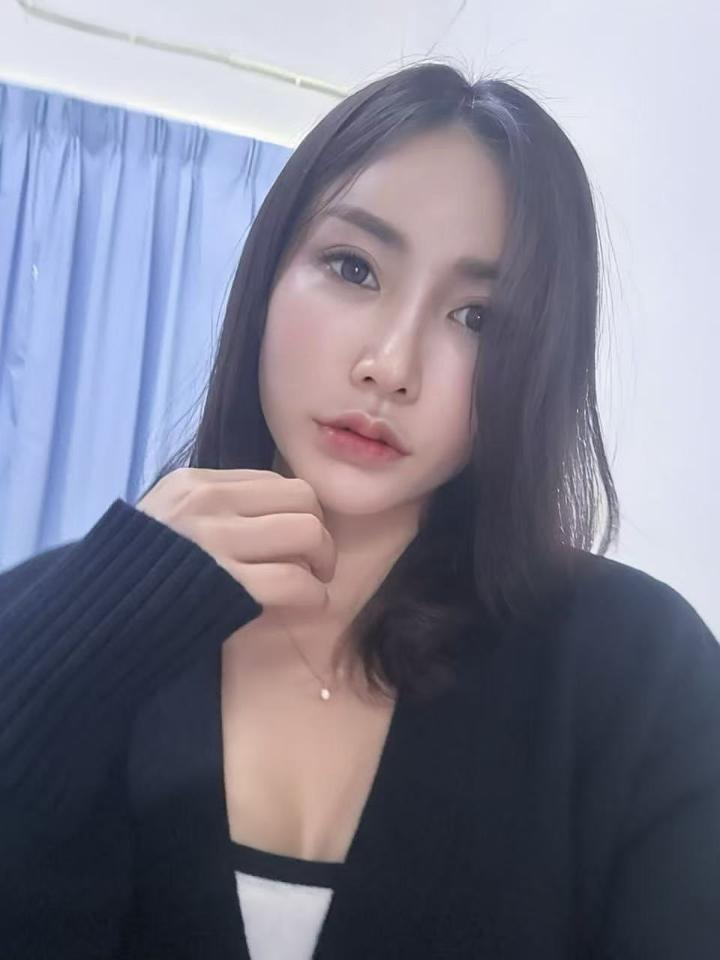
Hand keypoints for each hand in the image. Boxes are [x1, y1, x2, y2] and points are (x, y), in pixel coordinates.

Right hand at [136, 468, 335, 609]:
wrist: (96, 615)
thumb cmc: (136, 573)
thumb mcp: (166, 517)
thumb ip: (211, 507)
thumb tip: (271, 510)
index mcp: (195, 483)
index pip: (275, 481)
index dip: (299, 511)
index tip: (298, 538)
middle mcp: (207, 504)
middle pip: (302, 499)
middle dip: (321, 533)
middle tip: (317, 562)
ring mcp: (215, 543)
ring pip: (307, 533)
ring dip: (322, 562)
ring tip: (315, 583)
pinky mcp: (225, 586)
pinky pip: (294, 581)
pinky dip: (314, 595)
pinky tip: (309, 604)